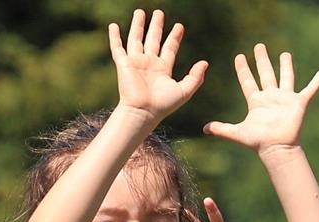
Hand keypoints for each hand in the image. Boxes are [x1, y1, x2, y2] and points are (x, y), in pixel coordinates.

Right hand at [108, 9, 207, 125]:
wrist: (144, 112)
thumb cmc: (163, 105)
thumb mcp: (185, 91)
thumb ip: (195, 77)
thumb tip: (205, 63)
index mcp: (163, 69)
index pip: (170, 48)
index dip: (175, 37)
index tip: (180, 26)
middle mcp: (149, 63)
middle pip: (153, 39)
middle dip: (157, 26)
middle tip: (159, 12)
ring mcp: (136, 62)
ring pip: (137, 39)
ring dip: (138, 25)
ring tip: (140, 11)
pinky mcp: (123, 64)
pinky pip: (117, 47)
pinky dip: (114, 37)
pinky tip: (114, 26)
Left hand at [203, 44, 318, 156]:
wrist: (277, 148)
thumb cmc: (258, 142)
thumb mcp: (237, 133)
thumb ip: (221, 129)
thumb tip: (204, 129)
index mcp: (256, 101)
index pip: (247, 81)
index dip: (243, 69)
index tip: (239, 56)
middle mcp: (270, 97)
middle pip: (265, 74)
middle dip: (262, 60)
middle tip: (259, 45)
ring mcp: (285, 99)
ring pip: (285, 77)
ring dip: (286, 65)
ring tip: (285, 53)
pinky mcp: (299, 103)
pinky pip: (309, 90)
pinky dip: (316, 82)